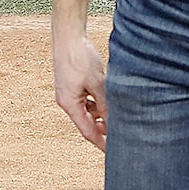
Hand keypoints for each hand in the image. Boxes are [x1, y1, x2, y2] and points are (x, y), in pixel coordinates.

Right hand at [52, 25, 108, 148]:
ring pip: (87, 112)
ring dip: (101, 115)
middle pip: (87, 123)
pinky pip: (85, 101)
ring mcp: (67, 94)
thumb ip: (106, 105)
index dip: (101, 143)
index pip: (87, 132)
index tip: (114, 152)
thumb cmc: (81, 57)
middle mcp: (66, 102)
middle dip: (103, 130)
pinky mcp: (71, 86)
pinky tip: (107, 99)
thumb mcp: (98, 83)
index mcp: (69, 104)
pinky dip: (96, 104)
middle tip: (122, 135)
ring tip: (118, 114)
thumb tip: (113, 124)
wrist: (68, 36)